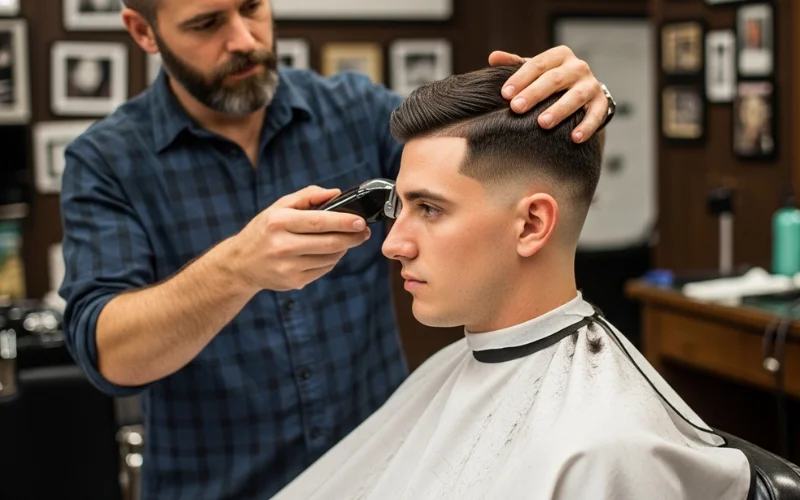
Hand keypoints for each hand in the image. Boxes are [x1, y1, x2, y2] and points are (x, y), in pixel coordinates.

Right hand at [231, 185, 371, 291]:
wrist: (240, 264)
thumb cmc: (265, 230)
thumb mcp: (278, 207)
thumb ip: (307, 196)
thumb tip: (336, 193)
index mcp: (278, 222)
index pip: (318, 222)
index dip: (343, 222)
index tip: (361, 221)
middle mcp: (282, 246)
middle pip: (329, 243)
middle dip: (352, 237)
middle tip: (363, 233)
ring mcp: (287, 267)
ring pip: (329, 258)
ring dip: (342, 249)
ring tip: (344, 240)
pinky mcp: (293, 282)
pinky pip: (323, 270)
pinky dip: (331, 260)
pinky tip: (328, 253)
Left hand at [488, 46, 607, 142]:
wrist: (583, 93)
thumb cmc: (551, 81)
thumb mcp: (535, 71)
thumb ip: (514, 65)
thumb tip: (493, 58)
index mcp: (559, 55)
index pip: (538, 64)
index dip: (520, 78)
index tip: (505, 94)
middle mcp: (577, 67)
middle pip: (555, 79)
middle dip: (535, 93)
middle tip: (516, 108)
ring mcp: (591, 84)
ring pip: (576, 96)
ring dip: (560, 109)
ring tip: (543, 123)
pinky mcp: (602, 102)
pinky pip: (596, 114)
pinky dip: (587, 126)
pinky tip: (574, 137)